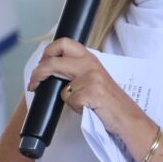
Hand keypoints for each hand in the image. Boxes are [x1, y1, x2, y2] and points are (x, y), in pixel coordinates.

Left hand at [27, 38, 142, 134]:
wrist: (129, 117)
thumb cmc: (112, 102)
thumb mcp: (95, 79)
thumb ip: (78, 72)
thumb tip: (54, 74)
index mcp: (90, 59)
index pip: (64, 44)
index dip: (47, 52)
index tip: (41, 63)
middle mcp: (90, 64)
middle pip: (53, 60)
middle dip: (39, 71)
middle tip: (34, 81)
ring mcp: (91, 78)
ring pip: (62, 88)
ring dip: (69, 99)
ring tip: (83, 104)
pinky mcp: (91, 92)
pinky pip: (71, 102)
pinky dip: (77, 109)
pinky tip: (90, 109)